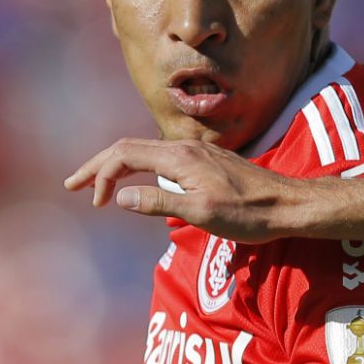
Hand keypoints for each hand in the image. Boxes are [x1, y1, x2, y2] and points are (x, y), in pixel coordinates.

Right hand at [63, 137, 303, 241]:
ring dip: (118, 166)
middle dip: (98, 166)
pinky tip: (140, 183)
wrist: (291, 205)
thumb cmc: (250, 215)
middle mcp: (185, 149)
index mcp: (180, 157)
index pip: (124, 155)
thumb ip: (159, 202)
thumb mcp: (202, 214)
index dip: (102, 175)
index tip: (95, 203)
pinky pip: (163, 158)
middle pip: (129, 148)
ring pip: (146, 151)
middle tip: (72, 185)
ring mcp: (198, 154)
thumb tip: (121, 196)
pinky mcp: (208, 162)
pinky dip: (140, 168)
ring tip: (99, 186)